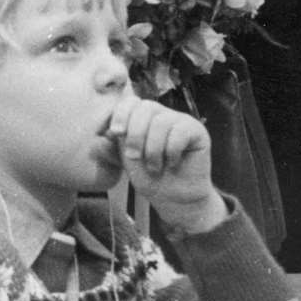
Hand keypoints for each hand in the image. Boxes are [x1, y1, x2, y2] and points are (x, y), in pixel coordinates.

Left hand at [106, 96, 224, 233]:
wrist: (173, 199)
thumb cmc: (150, 178)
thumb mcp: (126, 160)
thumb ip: (114, 145)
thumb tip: (103, 136)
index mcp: (143, 118)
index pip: (131, 101)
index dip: (121, 113)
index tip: (116, 133)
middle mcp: (162, 115)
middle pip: (146, 107)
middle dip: (135, 135)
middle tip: (135, 157)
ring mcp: (180, 121)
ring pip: (161, 122)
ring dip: (153, 150)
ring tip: (155, 167)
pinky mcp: (197, 131)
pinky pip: (179, 132)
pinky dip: (171, 152)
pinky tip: (172, 163)